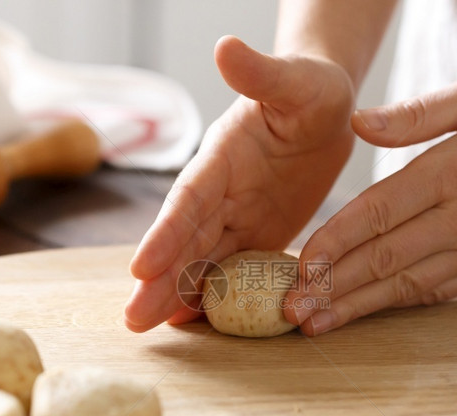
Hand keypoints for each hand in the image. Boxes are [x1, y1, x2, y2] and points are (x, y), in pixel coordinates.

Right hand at [125, 35, 354, 331]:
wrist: (324, 110)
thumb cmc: (311, 89)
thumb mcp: (295, 81)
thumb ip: (261, 73)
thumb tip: (226, 47)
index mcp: (221, 157)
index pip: (188, 198)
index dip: (165, 232)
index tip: (139, 266)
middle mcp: (220, 191)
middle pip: (184, 240)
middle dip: (158, 279)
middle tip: (132, 321)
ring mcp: (235, 216)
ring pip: (200, 259)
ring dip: (175, 293)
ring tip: (148, 327)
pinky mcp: (256, 235)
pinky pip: (232, 268)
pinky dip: (212, 293)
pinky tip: (193, 320)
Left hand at [285, 78, 456, 335]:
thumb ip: (416, 114)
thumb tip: (359, 123)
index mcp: (452, 172)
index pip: (378, 213)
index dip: (334, 241)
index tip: (299, 263)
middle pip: (383, 259)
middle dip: (331, 287)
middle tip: (289, 309)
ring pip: (404, 285)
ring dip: (355, 307)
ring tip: (315, 324)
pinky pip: (432, 292)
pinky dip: (394, 305)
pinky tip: (363, 316)